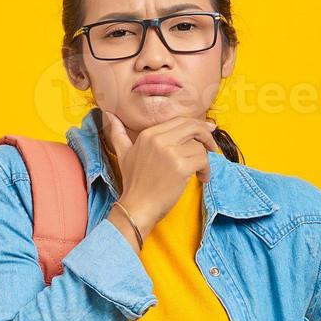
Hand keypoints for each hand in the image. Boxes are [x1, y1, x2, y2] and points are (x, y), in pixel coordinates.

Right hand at [100, 110, 220, 233]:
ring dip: (205, 159)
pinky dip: (206, 169)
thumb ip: (118, 133)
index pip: (179, 121)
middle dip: (207, 136)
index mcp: (148, 134)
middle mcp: (158, 140)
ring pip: (199, 146)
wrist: (137, 207)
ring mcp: (170, 153)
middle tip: (212, 148)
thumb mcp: (123, 154)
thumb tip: (108, 113)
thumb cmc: (133, 183)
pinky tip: (202, 178)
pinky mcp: (180, 167)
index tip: (207, 131)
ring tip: (200, 172)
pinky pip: (203, 160)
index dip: (196, 125)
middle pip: (192, 127)